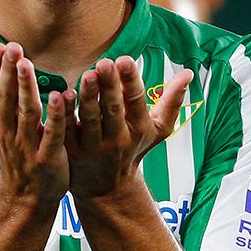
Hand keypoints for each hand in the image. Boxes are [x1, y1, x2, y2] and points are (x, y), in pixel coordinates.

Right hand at [0, 42, 73, 204]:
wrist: (25, 195)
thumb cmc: (11, 149)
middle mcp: (7, 131)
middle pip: (6, 99)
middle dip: (7, 73)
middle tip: (12, 47)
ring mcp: (27, 145)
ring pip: (27, 113)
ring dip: (26, 89)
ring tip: (27, 65)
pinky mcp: (47, 157)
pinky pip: (52, 134)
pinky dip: (56, 117)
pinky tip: (61, 97)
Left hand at [65, 56, 192, 197]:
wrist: (108, 190)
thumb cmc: (133, 151)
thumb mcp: (157, 130)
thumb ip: (172, 101)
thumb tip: (189, 73)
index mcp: (138, 128)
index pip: (136, 102)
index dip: (131, 81)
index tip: (125, 60)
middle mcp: (118, 138)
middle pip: (113, 109)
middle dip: (109, 86)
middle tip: (104, 63)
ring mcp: (94, 147)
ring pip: (91, 119)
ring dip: (88, 97)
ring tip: (87, 75)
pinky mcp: (73, 152)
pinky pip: (69, 130)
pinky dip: (65, 114)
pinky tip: (61, 94)